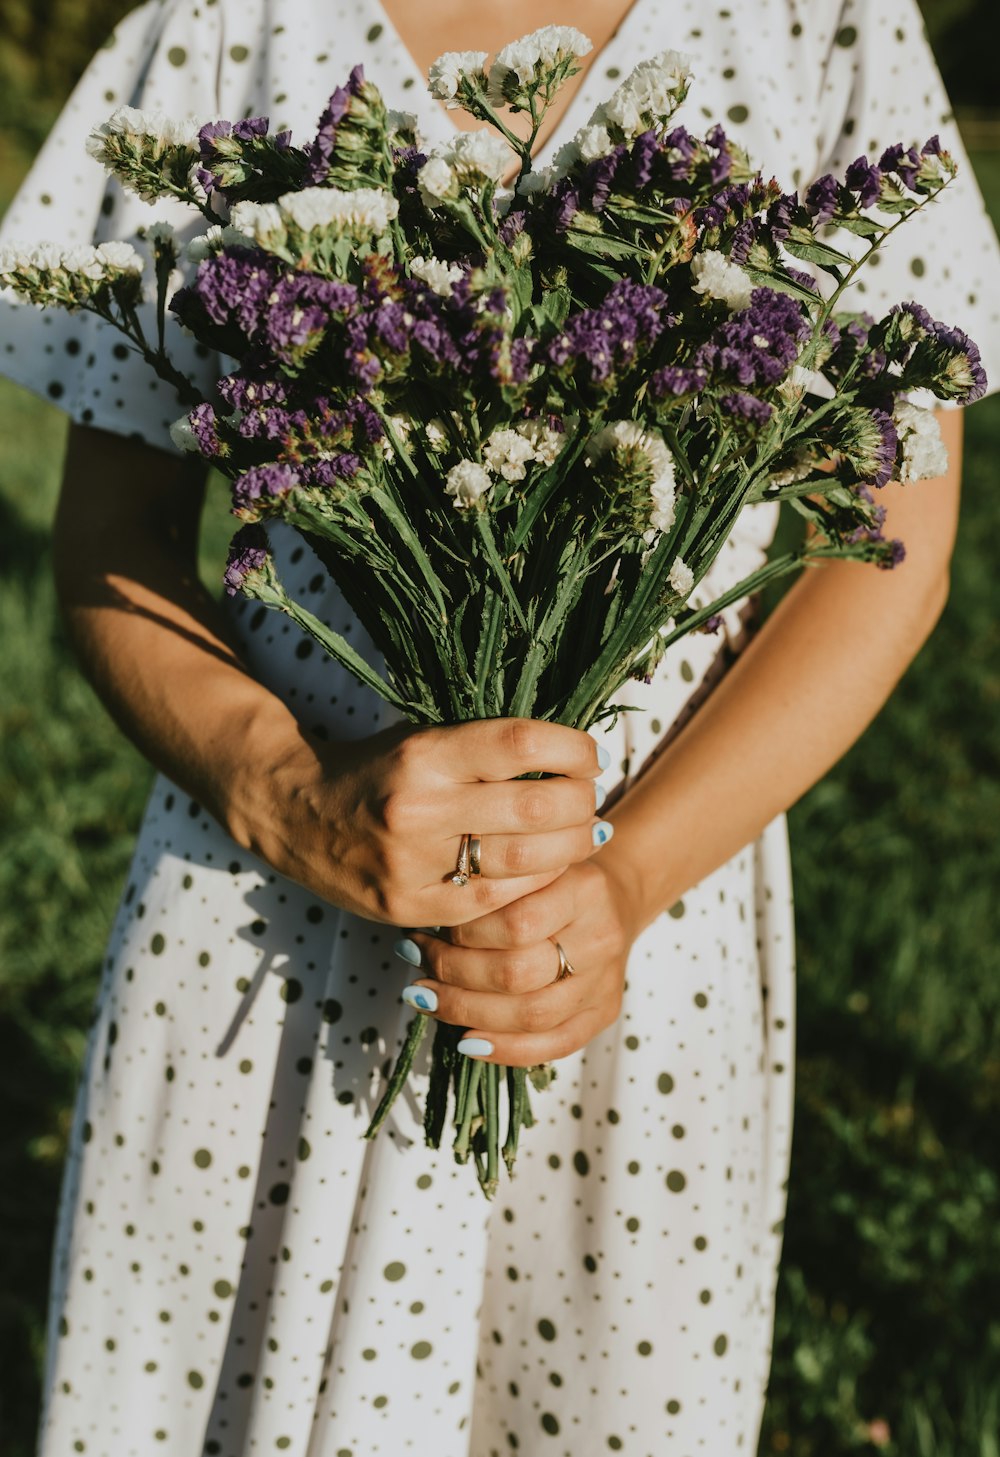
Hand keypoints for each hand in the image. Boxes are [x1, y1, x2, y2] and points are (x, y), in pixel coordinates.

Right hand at [241, 717, 610, 926]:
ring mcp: (412, 864)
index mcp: (425, 753)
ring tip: (583, 835)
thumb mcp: (424, 739)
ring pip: (526, 863)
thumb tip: (577, 762)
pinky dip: (532, 887)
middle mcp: (419, 807)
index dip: (573, 749)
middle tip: (592, 800)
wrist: (292, 811)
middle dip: (583, 804)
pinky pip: (494, 903)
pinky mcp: (409, 907)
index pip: (523, 745)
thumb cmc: (376, 768)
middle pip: (538, 808)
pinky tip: (546, 872)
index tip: (589, 755)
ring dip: (571, 848)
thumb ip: (489, 750)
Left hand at [391, 855, 637, 1066]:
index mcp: (583, 889)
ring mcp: (605, 980)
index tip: (426, 930)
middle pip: (518, 974)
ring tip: (427, 998)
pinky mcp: (604, 1012)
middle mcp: (600, 936)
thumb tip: (423, 922)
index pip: (516, 923)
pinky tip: (467, 1040)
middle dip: (454, 974)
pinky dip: (505, 1050)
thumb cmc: (555, 881)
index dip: (463, 935)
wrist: (614, 899)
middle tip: (416, 963)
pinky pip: (554, 1044)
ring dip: (468, 1012)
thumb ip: (490, 888)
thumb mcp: (528, 867)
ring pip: (530, 1014)